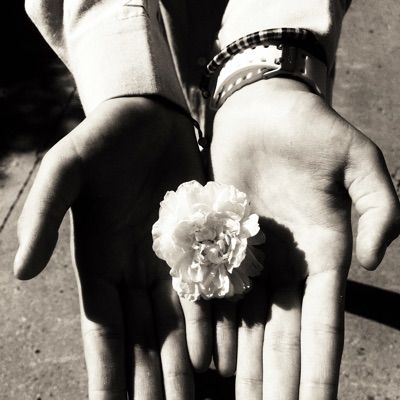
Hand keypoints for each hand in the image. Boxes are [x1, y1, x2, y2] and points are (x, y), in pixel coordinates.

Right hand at [14, 97, 211, 399]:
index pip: (102, 327)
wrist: (148, 117)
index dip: (106, 370)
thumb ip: (43, 217)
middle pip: (143, 336)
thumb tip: (20, 271)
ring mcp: (169, 259)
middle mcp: (134, 269)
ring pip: (177, 323)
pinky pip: (207, 290)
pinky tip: (221, 356)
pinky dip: (212, 324)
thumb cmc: (101, 138)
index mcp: (99, 261)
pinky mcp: (199, 243)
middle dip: (151, 380)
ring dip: (183, 363)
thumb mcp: (65, 171)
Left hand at [210, 79, 399, 398]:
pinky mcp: (217, 240)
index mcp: (323, 253)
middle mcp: (285, 264)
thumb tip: (371, 263)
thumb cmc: (312, 128)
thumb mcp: (360, 162)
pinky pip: (211, 289)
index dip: (320, 368)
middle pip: (280, 335)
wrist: (260, 109)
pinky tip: (201, 359)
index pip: (323, 323)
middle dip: (276, 380)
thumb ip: (380, 209)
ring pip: (243, 323)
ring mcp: (249, 256)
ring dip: (240, 364)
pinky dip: (207, 324)